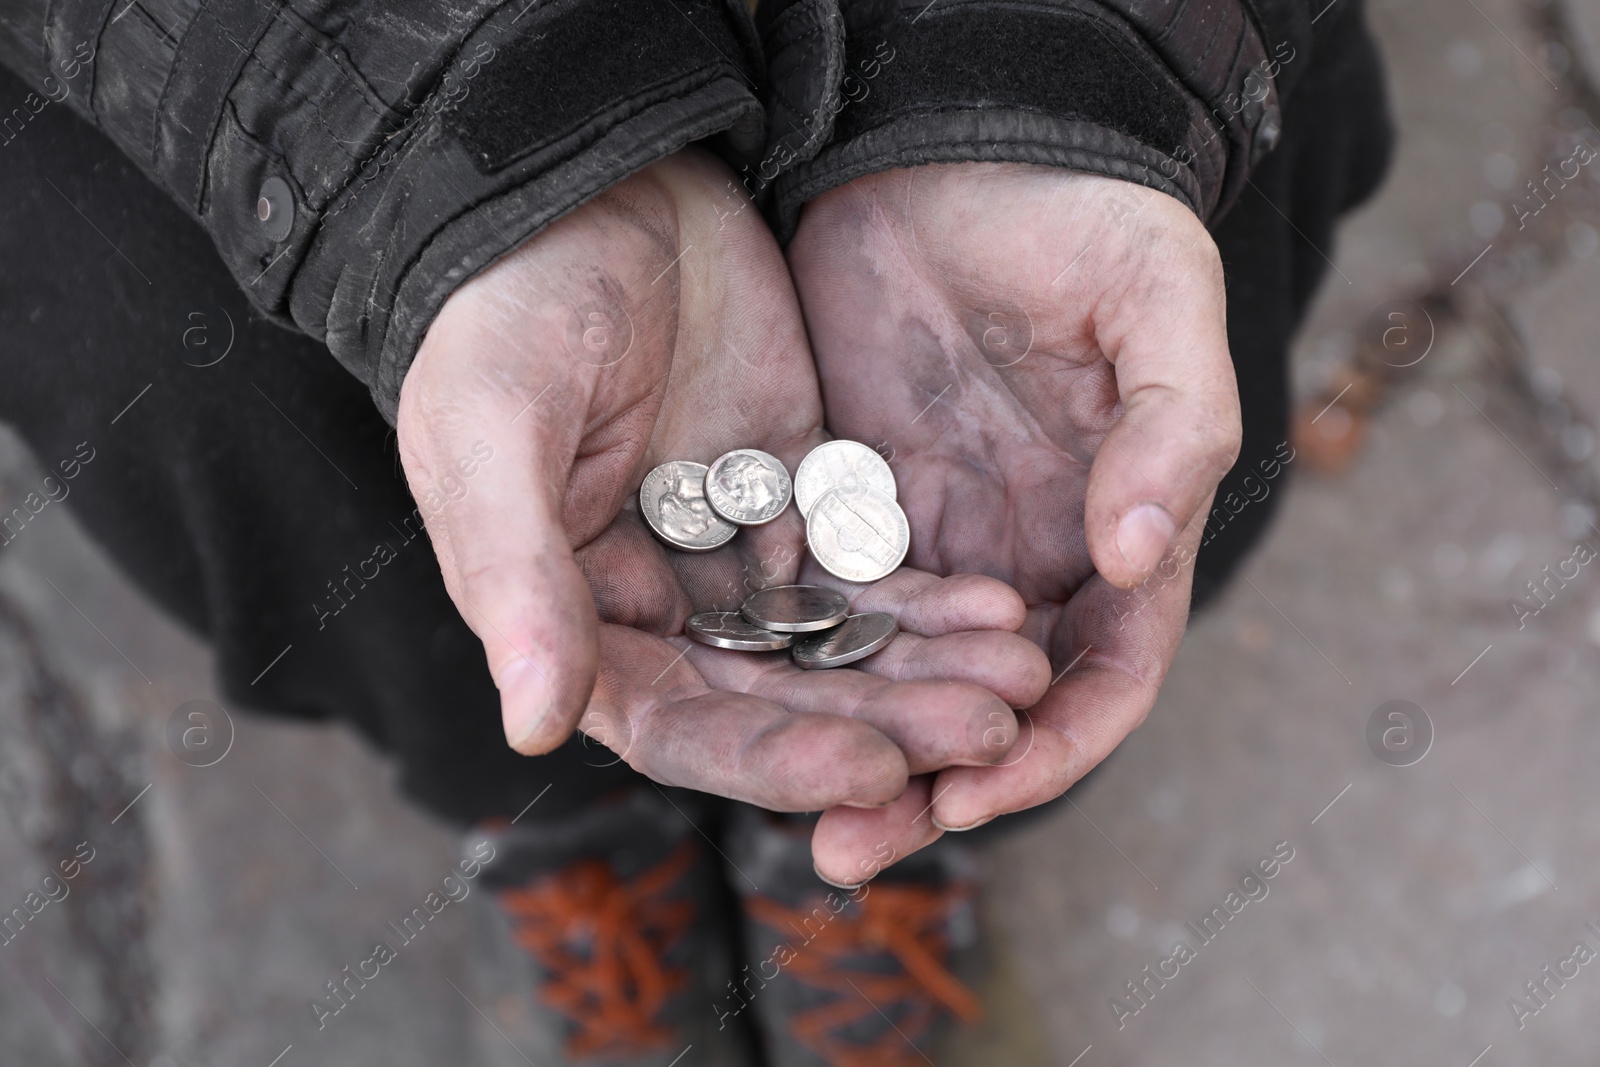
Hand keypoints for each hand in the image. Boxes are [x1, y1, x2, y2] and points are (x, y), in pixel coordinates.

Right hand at [397, 150, 1051, 816]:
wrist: (588, 180)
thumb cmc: (506, 306)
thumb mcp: (491, 432)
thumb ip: (517, 578)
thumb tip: (535, 726)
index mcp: (572, 612)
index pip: (679, 722)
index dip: (774, 757)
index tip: (874, 769)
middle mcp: (657, 600)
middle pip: (779, 695)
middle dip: (882, 719)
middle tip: (990, 729)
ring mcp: (732, 547)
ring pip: (836, 639)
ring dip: (924, 667)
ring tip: (1018, 676)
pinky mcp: (794, 489)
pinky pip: (866, 560)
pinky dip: (928, 592)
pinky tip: (997, 607)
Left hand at [788, 164, 1241, 881]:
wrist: (962, 142)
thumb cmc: (1087, 213)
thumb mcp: (1155, 303)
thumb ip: (1167, 432)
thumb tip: (1128, 560)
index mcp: (1126, 528)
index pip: (1106, 673)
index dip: (1052, 747)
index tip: (977, 793)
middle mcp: (1036, 553)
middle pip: (995, 704)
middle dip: (932, 782)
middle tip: (851, 847)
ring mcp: (947, 532)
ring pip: (905, 672)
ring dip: (857, 744)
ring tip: (796, 817)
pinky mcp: (860, 500)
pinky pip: (833, 602)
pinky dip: (804, 662)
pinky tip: (748, 707)